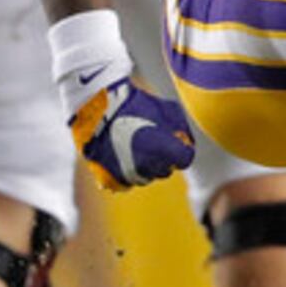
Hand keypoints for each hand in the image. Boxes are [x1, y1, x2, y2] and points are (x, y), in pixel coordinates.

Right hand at [68, 72, 196, 189]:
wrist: (99, 108)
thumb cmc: (136, 105)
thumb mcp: (168, 109)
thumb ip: (182, 128)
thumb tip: (186, 142)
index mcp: (167, 151)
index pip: (185, 160)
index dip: (182, 150)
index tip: (175, 142)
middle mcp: (151, 167)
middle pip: (166, 169)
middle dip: (164, 157)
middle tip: (152, 140)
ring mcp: (131, 174)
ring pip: (147, 176)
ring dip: (146, 165)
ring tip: (135, 145)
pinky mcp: (113, 178)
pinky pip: (128, 182)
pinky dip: (128, 172)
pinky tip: (124, 157)